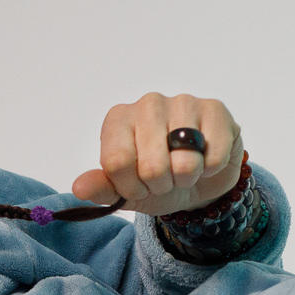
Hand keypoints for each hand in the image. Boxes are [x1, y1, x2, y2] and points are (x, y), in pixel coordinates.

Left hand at [72, 92, 244, 217]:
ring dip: (187, 179)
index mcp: (118, 119)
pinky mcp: (214, 110)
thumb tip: (79, 188)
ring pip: (184, 163)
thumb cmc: (157, 181)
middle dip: (161, 186)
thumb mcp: (125, 192)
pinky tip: (206, 160)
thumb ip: (102, 189)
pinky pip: (213, 158)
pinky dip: (211, 170)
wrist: (198, 179)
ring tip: (185, 170)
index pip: (117, 163)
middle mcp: (148, 104)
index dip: (131, 187)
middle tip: (164, 179)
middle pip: (152, 167)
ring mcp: (183, 102)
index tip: (138, 187)